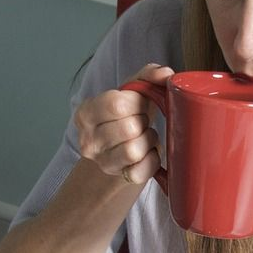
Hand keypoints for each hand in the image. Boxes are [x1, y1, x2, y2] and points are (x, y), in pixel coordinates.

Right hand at [75, 63, 173, 185]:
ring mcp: (102, 162)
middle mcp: (88, 139)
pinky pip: (143, 170)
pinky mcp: (119, 177)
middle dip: (143, 122)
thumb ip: (149, 74)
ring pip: (135, 151)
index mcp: (86, 113)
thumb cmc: (128, 114)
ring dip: (148, 140)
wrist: (121, 146)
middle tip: (141, 121)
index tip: (140, 103)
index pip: (116, 105)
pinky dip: (152, 160)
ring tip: (144, 136)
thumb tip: (165, 74)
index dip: (137, 102)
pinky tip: (148, 153)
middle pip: (128, 128)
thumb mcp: (133, 89)